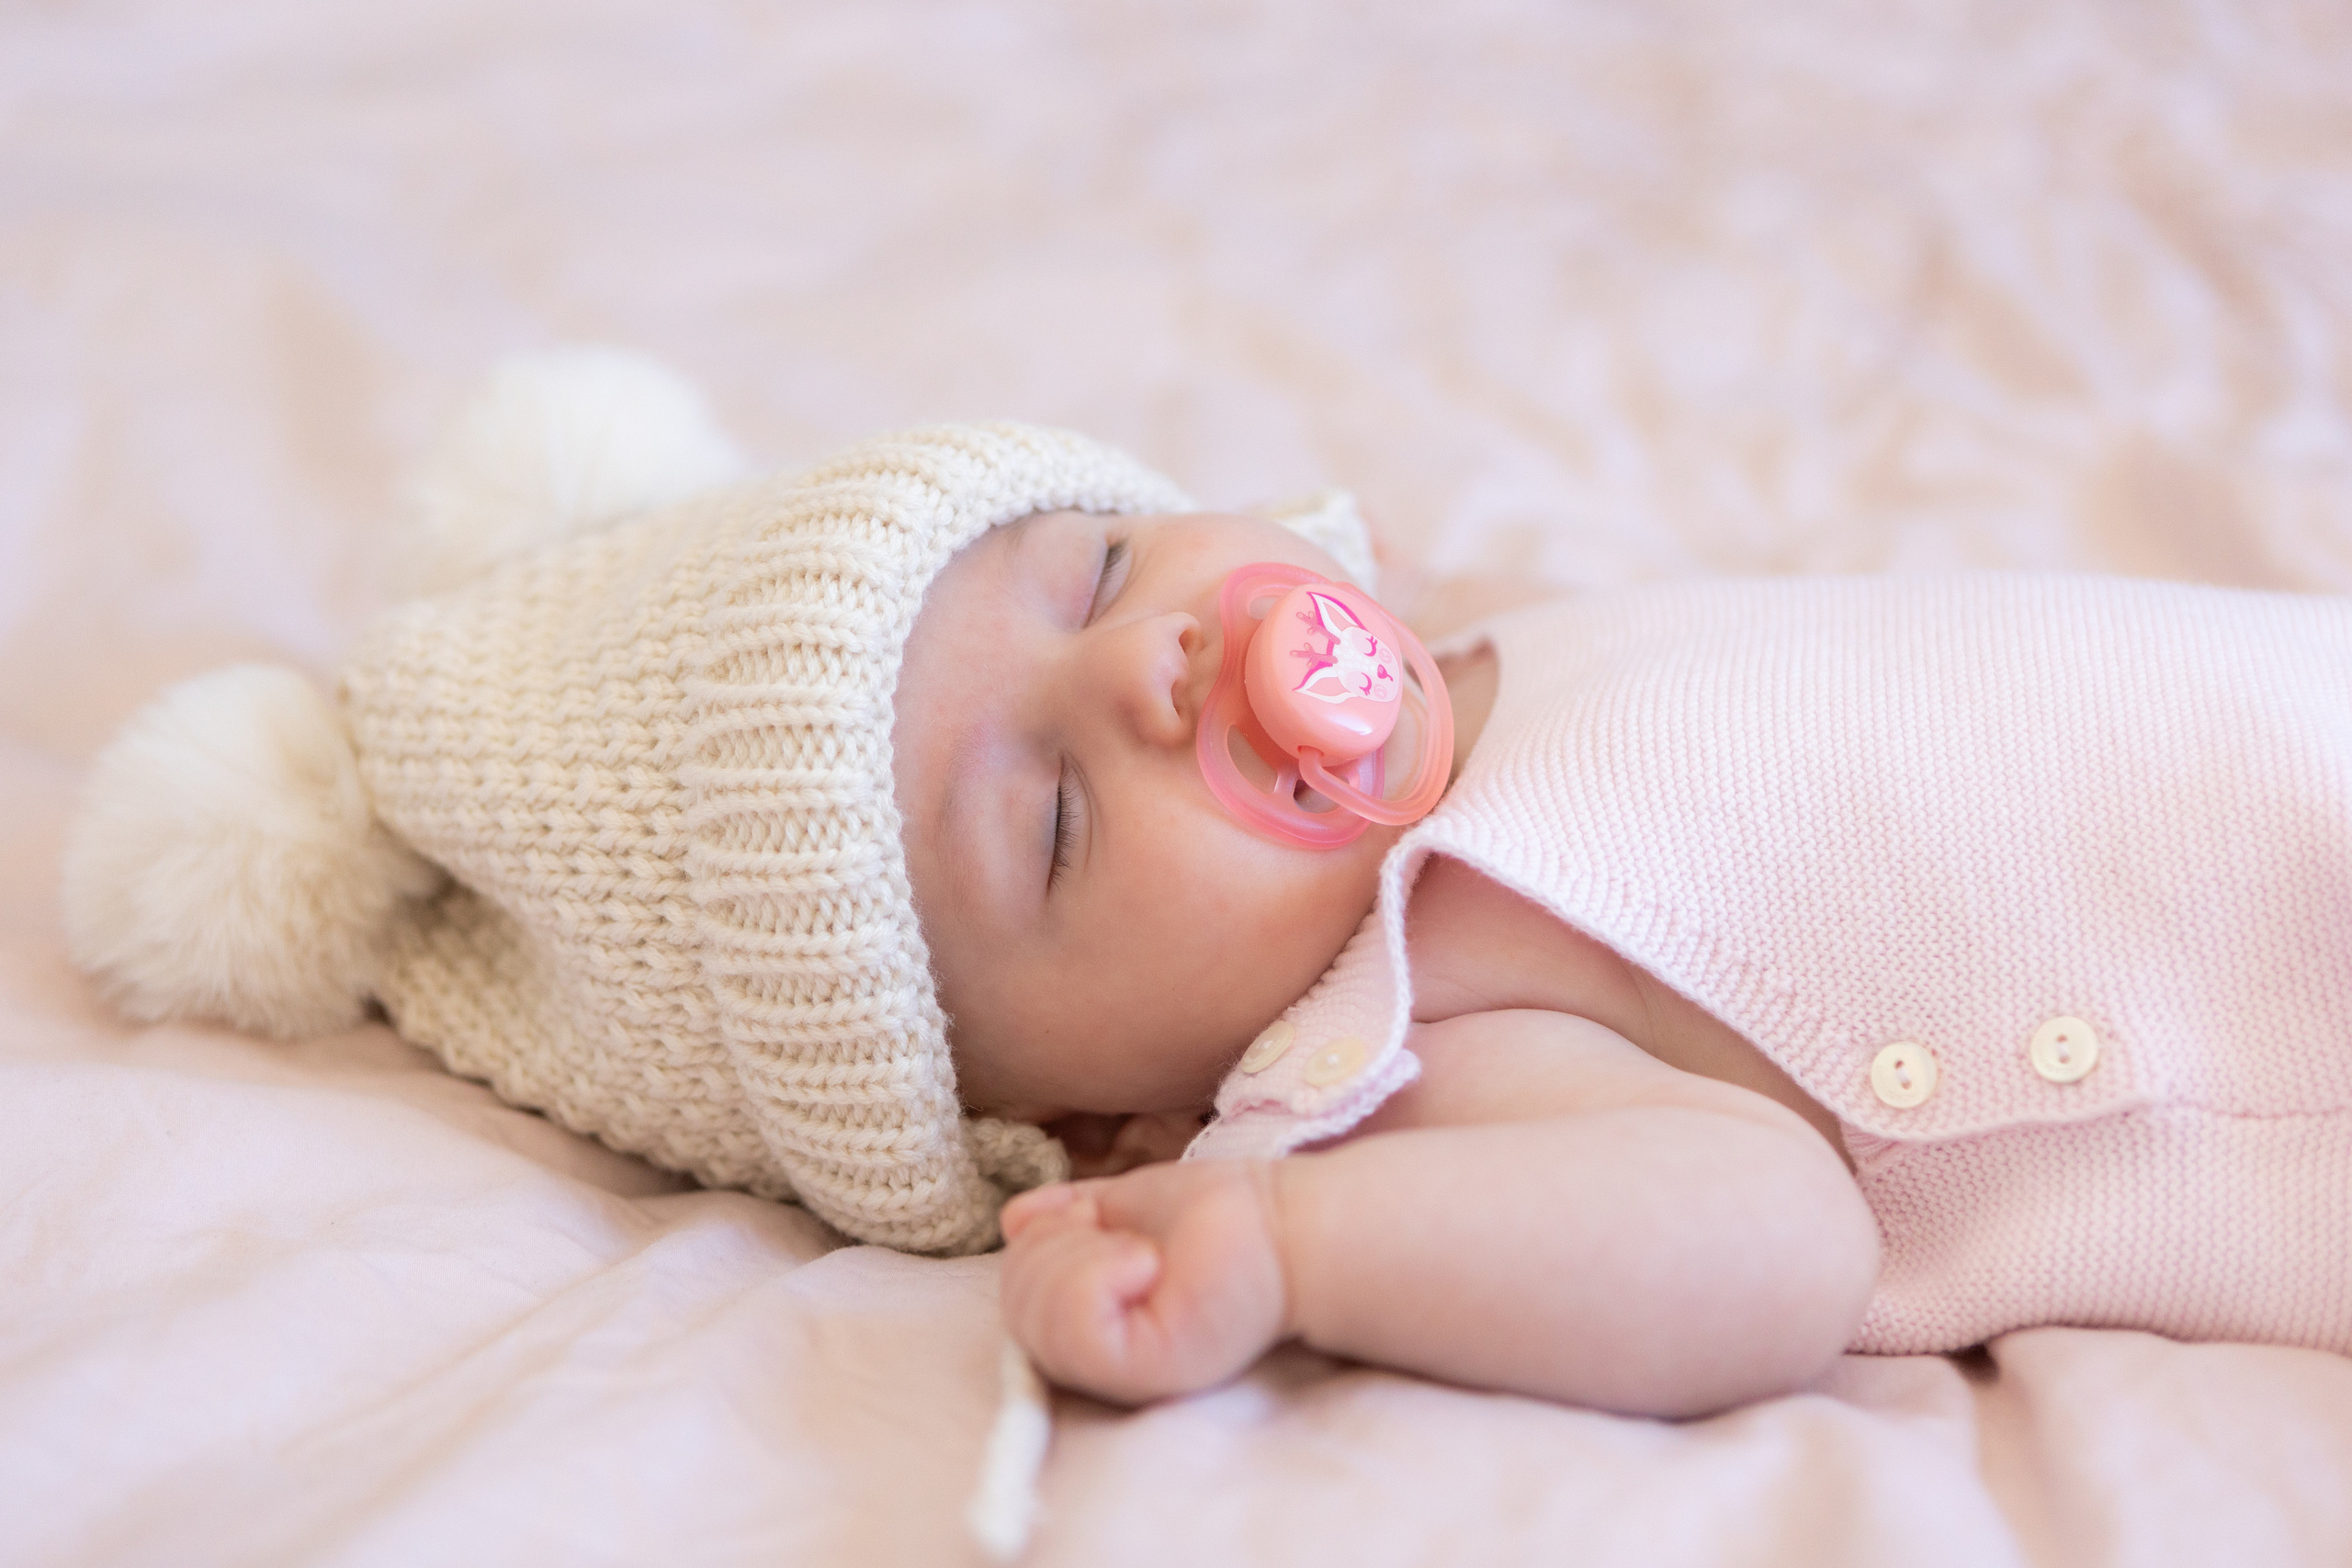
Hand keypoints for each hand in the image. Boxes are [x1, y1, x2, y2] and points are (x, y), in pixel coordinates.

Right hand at [998, 1158, 1290, 1404]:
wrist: (1284, 1224)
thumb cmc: (1219, 1214)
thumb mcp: (1123, 1203)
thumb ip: (1068, 1214)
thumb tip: (1013, 1220)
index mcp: (1089, 1322)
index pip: (1015, 1296)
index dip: (1039, 1244)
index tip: (1098, 1219)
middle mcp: (1100, 1358)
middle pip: (1015, 1309)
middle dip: (1055, 1247)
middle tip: (1126, 1238)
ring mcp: (1122, 1370)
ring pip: (1036, 1323)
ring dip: (1079, 1260)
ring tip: (1142, 1254)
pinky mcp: (1149, 1370)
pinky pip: (1077, 1332)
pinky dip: (1097, 1279)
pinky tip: (1148, 1265)